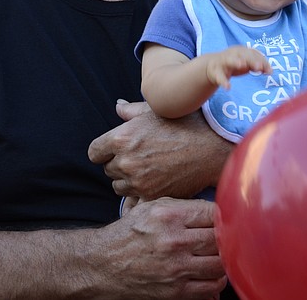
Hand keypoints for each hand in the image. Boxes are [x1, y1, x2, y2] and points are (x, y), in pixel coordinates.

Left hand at [88, 101, 233, 199]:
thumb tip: (117, 107)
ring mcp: (137, 181)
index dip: (103, 151)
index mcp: (121, 138)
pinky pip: (133, 200)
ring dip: (128, 180)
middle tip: (140, 157)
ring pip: (119, 186)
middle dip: (119, 164)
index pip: (94, 152)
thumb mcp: (156, 111)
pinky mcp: (151, 196)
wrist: (212, 149)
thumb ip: (131, 111)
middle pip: (107, 169)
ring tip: (148, 169)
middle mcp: (125, 161)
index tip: (115, 150)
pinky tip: (152, 183)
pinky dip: (139, 194)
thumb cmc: (185, 124)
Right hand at [92, 197, 226, 298]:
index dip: (224, 215)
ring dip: (224, 259)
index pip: (214, 213)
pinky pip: (212, 287)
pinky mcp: (176, 291)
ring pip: (220, 263)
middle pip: (220, 238)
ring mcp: (176, 268)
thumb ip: (184, 206)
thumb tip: (216, 210)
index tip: (226, 218)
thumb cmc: (129, 233)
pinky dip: (217, 280)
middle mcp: (174, 241)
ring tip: (219, 254)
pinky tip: (212, 272)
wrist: (103, 264)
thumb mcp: (151, 207)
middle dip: (226, 237)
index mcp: (169, 216)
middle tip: (226, 236)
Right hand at [205, 46, 271, 88]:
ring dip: (236, 61)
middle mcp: (233, 54)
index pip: (254, 54)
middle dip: (252, 60)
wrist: (211, 66)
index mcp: (241, 51)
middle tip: (259, 67)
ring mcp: (223, 61)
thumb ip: (256, 65)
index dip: (262, 62)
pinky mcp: (215, 71)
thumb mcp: (246, 63)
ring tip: (242, 65)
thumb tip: (270, 71)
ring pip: (229, 60)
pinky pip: (220, 76)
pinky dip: (224, 82)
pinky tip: (228, 87)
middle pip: (244, 55)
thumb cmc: (233, 64)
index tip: (269, 71)